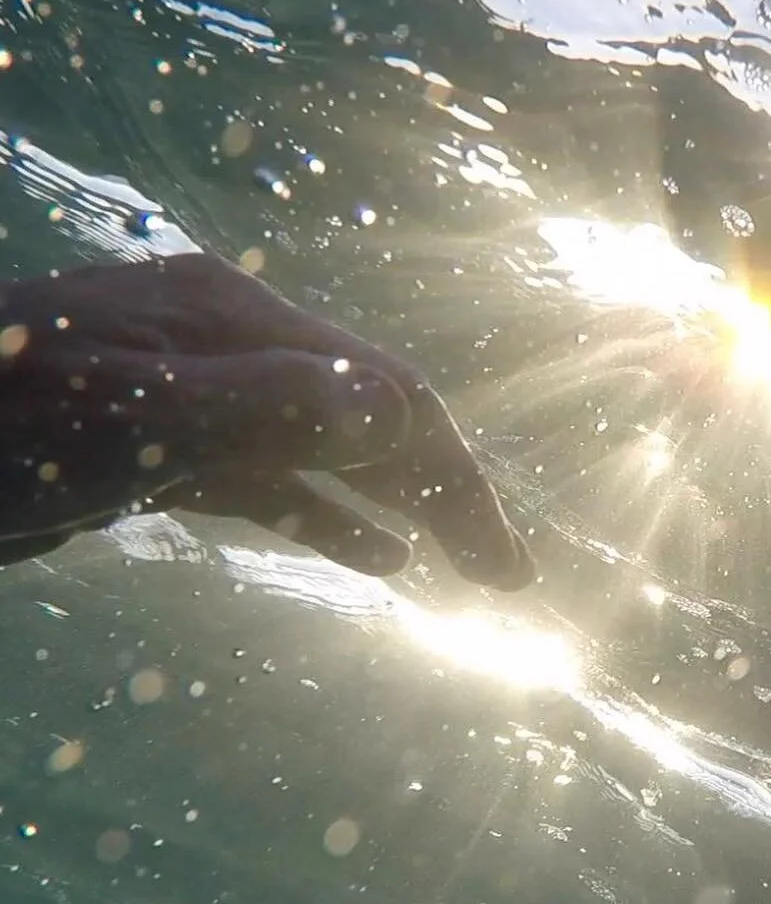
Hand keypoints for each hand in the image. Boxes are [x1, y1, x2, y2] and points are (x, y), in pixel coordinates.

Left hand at [0, 252, 534, 589]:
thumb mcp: (128, 414)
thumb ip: (268, 402)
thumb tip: (397, 412)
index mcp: (237, 323)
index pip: (386, 396)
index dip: (455, 478)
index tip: (502, 565)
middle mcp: (233, 348)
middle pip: (373, 418)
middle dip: (448, 496)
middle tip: (510, 580)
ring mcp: (199, 397)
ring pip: (332, 453)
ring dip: (403, 509)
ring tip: (468, 572)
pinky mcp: (165, 449)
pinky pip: (274, 482)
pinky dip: (331, 516)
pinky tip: (376, 557)